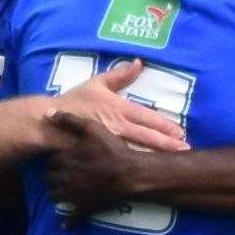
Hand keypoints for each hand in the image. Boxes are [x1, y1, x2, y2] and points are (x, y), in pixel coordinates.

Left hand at [45, 112, 144, 221]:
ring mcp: (74, 195)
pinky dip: (67, 221)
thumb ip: (69, 121)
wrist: (131, 172)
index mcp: (65, 159)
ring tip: (64, 189)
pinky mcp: (85, 208)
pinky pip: (72, 217)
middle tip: (62, 173)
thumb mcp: (92, 128)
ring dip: (57, 193)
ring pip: (55, 196)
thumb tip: (47, 114)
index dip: (55, 160)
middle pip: (50, 179)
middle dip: (54, 176)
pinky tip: (66, 224)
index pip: (50, 162)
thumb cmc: (112, 149)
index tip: (61, 159)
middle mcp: (65, 178)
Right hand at [51, 60, 187, 152]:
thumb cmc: (74, 101)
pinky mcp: (102, 154)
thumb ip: (120, 75)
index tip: (181, 132)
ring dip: (156, 156)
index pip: (147, 118)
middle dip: (167, 144)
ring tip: (173, 163)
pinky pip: (122, 161)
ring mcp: (110, 143)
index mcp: (119, 108)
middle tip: (185, 150)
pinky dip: (137, 165)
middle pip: (148, 137)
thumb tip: (139, 63)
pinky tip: (148, 172)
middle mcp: (118, 126)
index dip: (165, 126)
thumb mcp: (97, 83)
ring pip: (138, 151)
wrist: (50, 123)